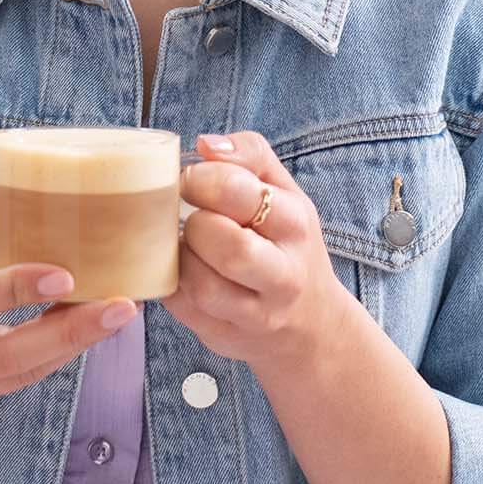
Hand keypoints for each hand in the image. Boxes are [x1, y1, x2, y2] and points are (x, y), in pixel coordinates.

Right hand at [0, 238, 138, 419]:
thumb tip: (48, 231)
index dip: (15, 289)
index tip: (65, 275)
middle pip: (5, 355)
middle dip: (68, 333)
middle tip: (120, 309)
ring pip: (19, 372)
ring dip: (71, 344)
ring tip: (116, 313)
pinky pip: (17, 380)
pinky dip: (52, 355)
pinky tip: (85, 330)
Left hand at [162, 131, 358, 370]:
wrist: (310, 324)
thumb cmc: (287, 243)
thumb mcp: (285, 192)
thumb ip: (250, 154)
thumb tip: (204, 144)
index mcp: (296, 224)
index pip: (239, 192)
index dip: (201, 180)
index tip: (190, 181)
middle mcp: (283, 274)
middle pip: (225, 244)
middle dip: (194, 224)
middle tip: (189, 217)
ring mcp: (256, 314)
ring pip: (201, 284)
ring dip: (181, 258)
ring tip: (187, 245)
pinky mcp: (226, 338)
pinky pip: (183, 309)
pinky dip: (172, 285)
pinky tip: (183, 270)